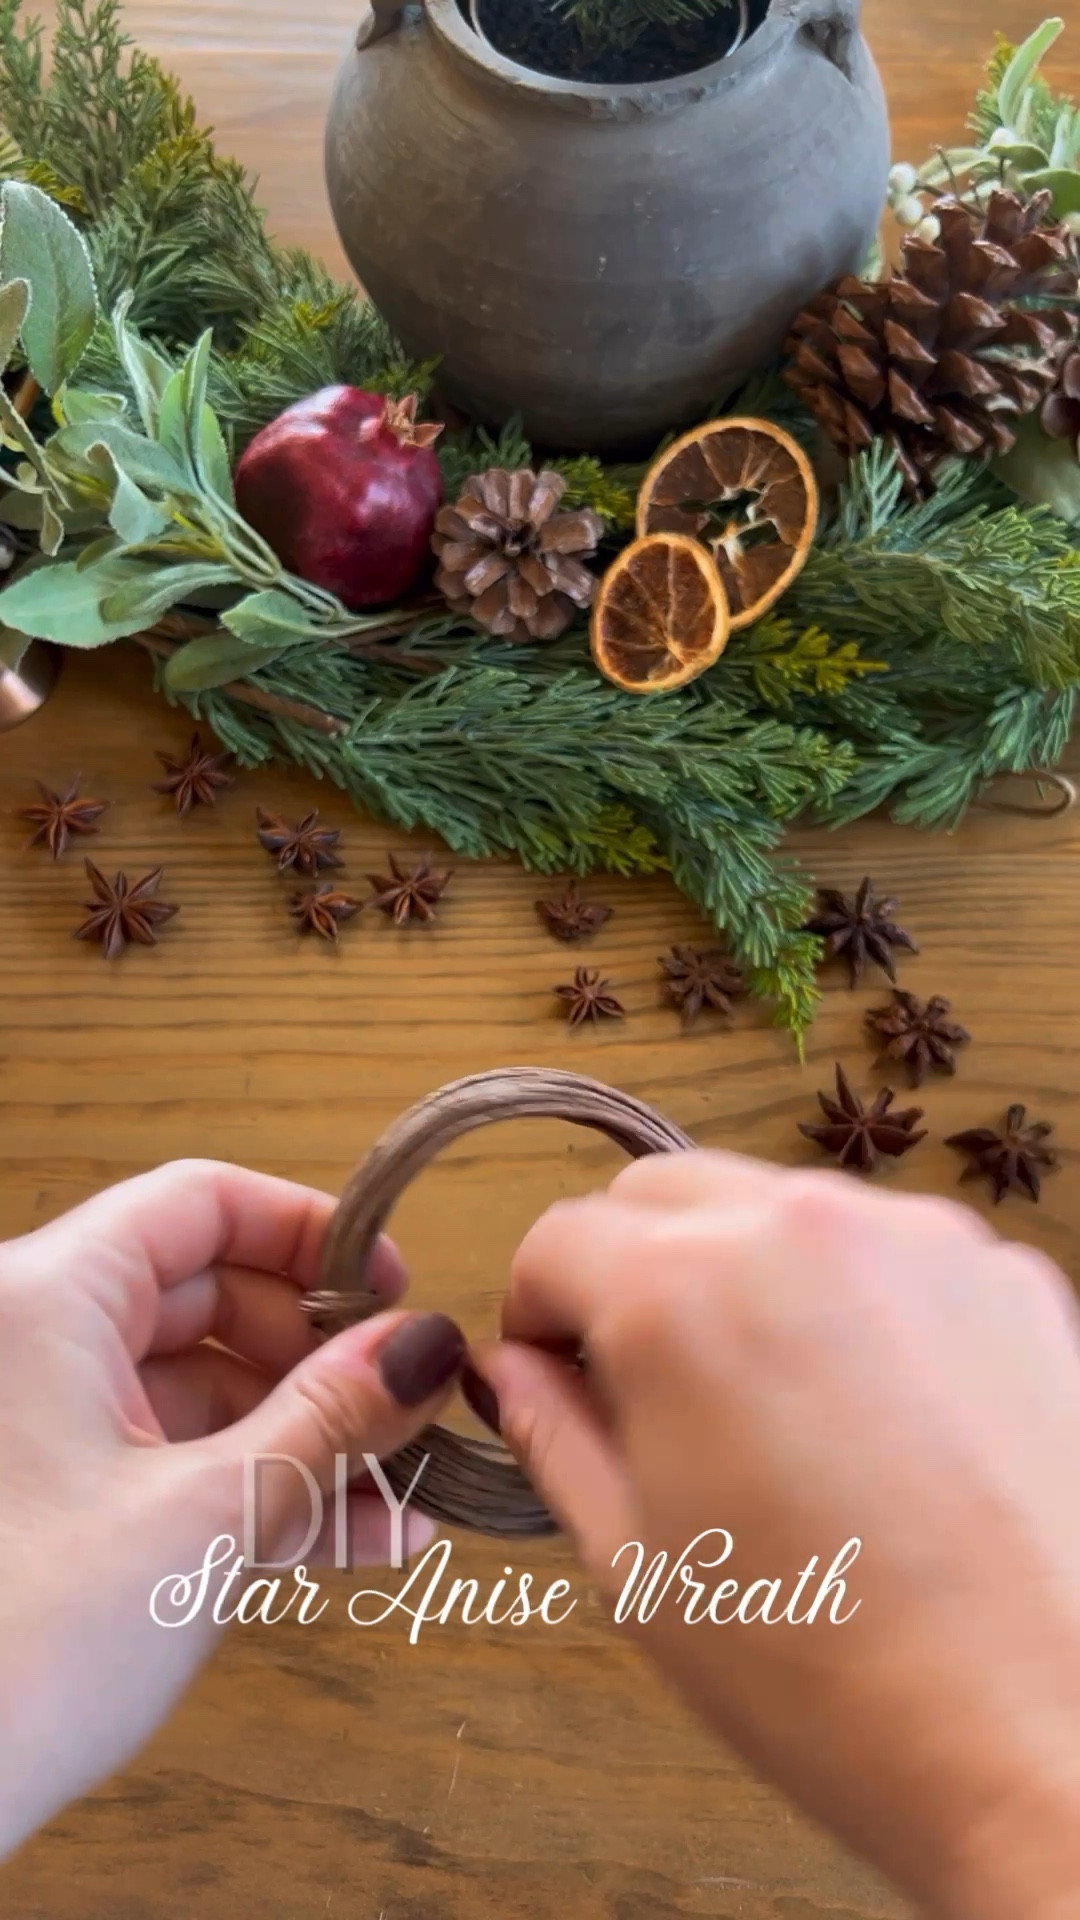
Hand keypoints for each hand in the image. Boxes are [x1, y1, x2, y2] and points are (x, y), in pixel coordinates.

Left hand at [0, 1159, 464, 1857]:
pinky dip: (258, 1485)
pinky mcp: (54, 1499)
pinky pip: (175, 1458)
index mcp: (45, 1301)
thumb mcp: (207, 1518)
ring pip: (202, 1389)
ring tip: (405, 1489)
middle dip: (323, 1355)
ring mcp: (43, 1424)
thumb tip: (426, 1346)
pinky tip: (355, 1534)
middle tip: (410, 1404)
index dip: (308, 1232)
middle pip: (210, 1298)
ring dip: (308, 1435)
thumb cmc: (20, 1651)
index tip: (394, 1289)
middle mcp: (35, 1343)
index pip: (198, 1203)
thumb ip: (329, 1418)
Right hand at [475, 1154, 1079, 1918]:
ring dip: (744, 1273)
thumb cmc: (826, 1671)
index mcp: (681, 1293)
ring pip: (779, 1207)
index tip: (555, 1373)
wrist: (1048, 1735)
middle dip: (629, 1268)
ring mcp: (918, 1238)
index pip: (557, 1236)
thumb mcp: (638, 1562)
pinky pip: (887, 1249)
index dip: (535, 1311)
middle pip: (662, 1191)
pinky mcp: (1004, 1272)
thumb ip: (553, 1435)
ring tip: (777, 1409)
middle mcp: (798, 1226)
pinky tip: (878, 1414)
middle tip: (649, 1383)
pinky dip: (853, 1299)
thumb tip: (512, 1368)